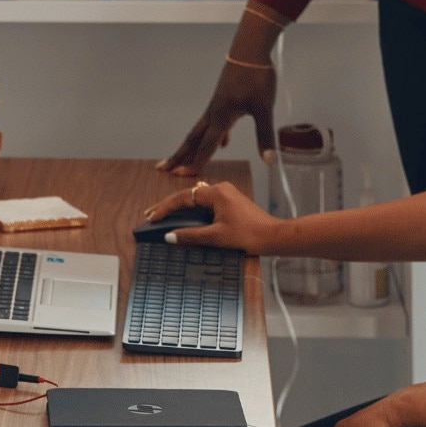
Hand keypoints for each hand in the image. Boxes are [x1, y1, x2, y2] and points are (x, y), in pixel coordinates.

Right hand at [140, 182, 287, 255]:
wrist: (274, 237)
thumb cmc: (250, 235)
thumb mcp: (216, 237)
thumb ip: (191, 236)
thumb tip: (169, 236)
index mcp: (216, 193)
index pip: (182, 197)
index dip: (164, 208)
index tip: (152, 217)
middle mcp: (221, 189)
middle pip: (188, 195)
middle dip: (168, 206)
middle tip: (151, 215)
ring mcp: (227, 195)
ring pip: (196, 199)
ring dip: (180, 208)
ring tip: (163, 216)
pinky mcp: (231, 203)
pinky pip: (206, 204)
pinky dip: (192, 210)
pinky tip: (184, 217)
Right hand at [160, 48, 277, 177]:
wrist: (250, 50)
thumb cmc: (257, 77)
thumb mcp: (263, 108)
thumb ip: (265, 135)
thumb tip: (270, 161)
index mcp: (221, 117)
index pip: (206, 146)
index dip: (195, 162)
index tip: (181, 177)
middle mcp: (214, 113)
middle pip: (193, 139)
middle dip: (179, 155)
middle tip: (162, 168)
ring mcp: (216, 106)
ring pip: (200, 131)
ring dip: (191, 146)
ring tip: (182, 158)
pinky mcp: (223, 100)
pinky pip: (213, 123)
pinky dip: (212, 136)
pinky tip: (223, 142)